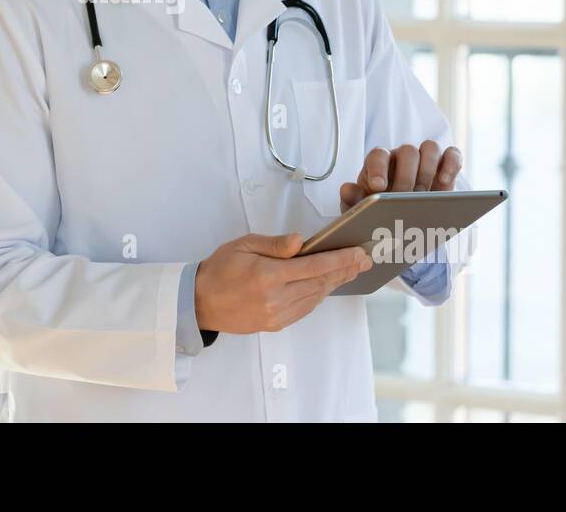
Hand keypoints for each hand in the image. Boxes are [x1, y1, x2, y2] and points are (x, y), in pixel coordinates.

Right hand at [194, 232, 372, 333]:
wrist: (201, 302)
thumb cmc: (220, 269)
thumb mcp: (243, 245)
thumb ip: (274, 244)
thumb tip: (300, 240)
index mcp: (268, 276)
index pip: (313, 266)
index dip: (339, 260)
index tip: (358, 253)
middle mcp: (275, 298)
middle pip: (320, 283)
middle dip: (344, 270)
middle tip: (364, 260)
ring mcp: (277, 314)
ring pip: (315, 297)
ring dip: (335, 283)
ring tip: (351, 270)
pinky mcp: (276, 323)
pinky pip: (305, 308)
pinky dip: (319, 295)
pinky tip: (327, 285)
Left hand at [340, 141, 461, 211]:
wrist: (401, 219)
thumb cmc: (379, 211)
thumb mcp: (361, 210)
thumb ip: (352, 200)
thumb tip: (347, 189)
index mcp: (379, 162)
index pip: (378, 155)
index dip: (378, 169)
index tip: (378, 188)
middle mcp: (402, 156)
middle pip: (407, 151)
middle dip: (406, 175)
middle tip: (404, 197)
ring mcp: (425, 159)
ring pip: (430, 148)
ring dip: (429, 168)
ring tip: (427, 193)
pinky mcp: (445, 166)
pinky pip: (452, 155)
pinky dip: (451, 164)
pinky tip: (446, 184)